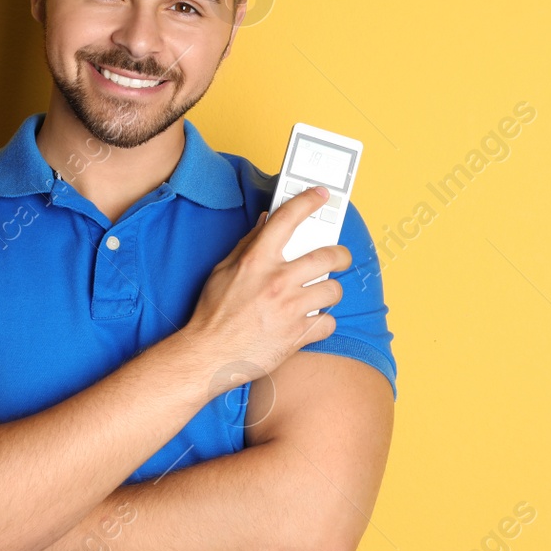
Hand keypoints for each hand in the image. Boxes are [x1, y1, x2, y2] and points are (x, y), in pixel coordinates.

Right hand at [179, 185, 350, 400]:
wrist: (208, 356)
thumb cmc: (213, 314)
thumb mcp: (223, 270)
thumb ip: (248, 244)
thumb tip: (266, 222)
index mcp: (256, 260)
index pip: (288, 219)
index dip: (308, 201)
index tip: (321, 195)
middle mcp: (277, 281)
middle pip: (328, 256)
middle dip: (341, 255)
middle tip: (340, 258)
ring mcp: (290, 308)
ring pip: (333, 290)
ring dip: (330, 291)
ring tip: (321, 294)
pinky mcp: (297, 335)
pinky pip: (328, 322)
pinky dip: (323, 322)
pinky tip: (312, 321)